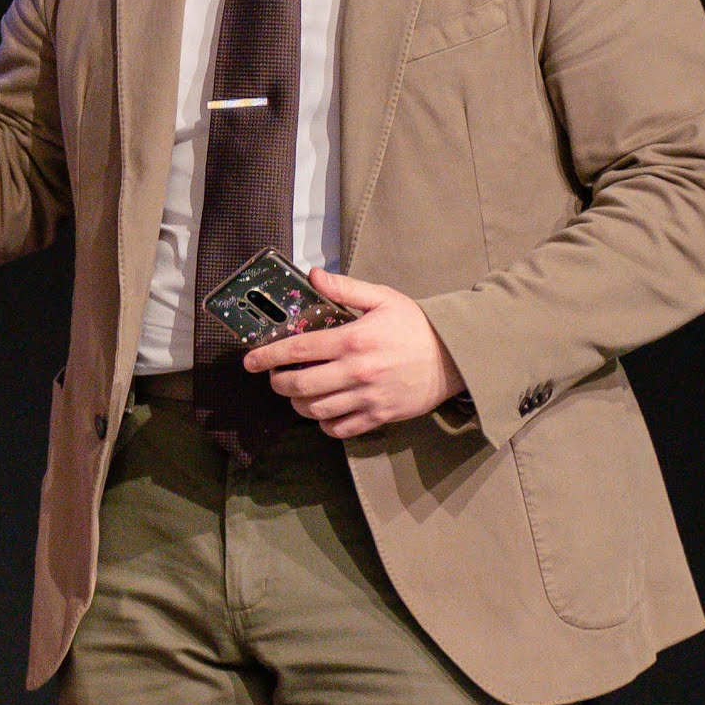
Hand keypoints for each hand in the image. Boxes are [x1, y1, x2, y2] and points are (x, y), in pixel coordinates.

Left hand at [248, 269, 459, 437]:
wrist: (454, 357)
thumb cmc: (416, 326)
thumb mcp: (382, 298)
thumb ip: (345, 288)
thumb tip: (313, 275)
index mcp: (353, 340)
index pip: (299, 349)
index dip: (268, 356)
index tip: (251, 360)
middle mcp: (357, 372)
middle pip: (301, 385)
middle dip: (278, 383)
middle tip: (274, 378)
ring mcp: (368, 397)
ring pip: (316, 410)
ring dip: (297, 404)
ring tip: (296, 393)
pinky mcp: (379, 416)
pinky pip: (341, 429)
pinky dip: (324, 424)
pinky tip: (322, 412)